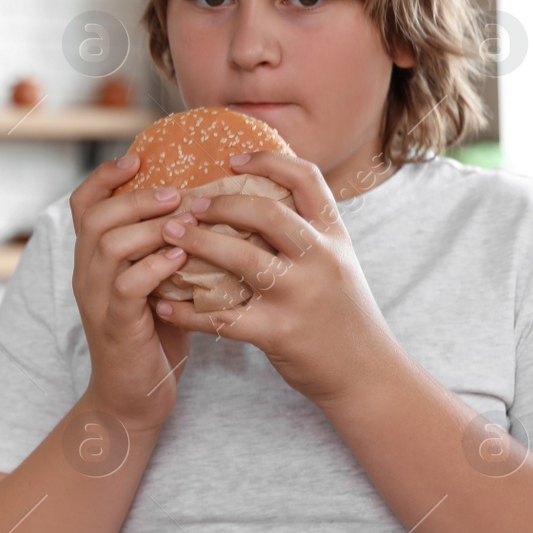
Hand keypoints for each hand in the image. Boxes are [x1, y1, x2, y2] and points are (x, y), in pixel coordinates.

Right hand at [68, 154, 198, 432]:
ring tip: (185, 220)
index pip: (83, 204)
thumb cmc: (154, 337)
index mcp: (93, 259)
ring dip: (149, 227)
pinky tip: (183, 259)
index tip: (138, 157)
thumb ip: (168, 249)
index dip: (105, 176)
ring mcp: (96, 299)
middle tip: (176, 192)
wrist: (133, 399)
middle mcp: (86, 274)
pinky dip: (155, 267)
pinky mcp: (115, 325)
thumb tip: (209, 208)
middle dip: (136, 198)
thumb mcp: (158, 283)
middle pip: (95, 217)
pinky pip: (127, 286)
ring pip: (108, 245)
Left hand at [148, 151, 399, 411]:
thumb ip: (308, 234)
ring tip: (170, 236)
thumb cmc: (344, 315)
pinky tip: (165, 305)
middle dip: (220, 204)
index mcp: (334, 236)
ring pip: (241, 258)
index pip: (306, 179)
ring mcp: (300, 295)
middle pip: (266, 212)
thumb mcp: (338, 263)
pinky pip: (223, 317)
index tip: (233, 159)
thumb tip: (258, 202)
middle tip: (189, 205)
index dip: (268, 161)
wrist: (366, 373)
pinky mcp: (279, 332)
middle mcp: (321, 258)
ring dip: (198, 243)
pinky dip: (188, 311)